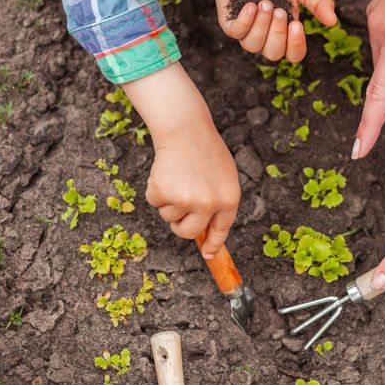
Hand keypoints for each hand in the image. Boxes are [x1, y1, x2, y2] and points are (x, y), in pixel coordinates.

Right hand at [122, 63, 240, 257]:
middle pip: (189, 233)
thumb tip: (207, 230)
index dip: (213, 245)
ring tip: (177, 177)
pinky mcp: (165, 193)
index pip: (220, 230)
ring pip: (169, 216)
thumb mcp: (224, 177)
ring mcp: (186, 200)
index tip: (208, 255)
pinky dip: (156, 190)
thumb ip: (219, 202)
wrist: (186, 129)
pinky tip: (165, 173)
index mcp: (229, 199)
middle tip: (179, 208)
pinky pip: (155, 203)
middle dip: (180, 226)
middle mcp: (209, 204)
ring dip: (169, 201)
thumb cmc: (205, 151)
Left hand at [209, 0, 336, 61]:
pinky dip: (245, 21)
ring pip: (253, 45)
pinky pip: (235, 32)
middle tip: (279, 10)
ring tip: (265, 3)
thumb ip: (319, 3)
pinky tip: (251, 6)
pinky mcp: (230, 23)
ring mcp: (247, 31)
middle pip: (273, 53)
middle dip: (277, 32)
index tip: (297, 24)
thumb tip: (332, 21)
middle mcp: (266, 37)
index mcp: (286, 33)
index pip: (294, 54)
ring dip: (261, 25)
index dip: (296, 46)